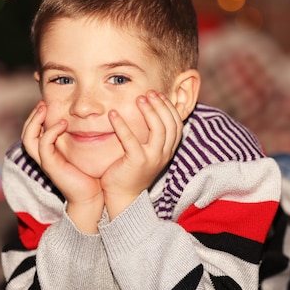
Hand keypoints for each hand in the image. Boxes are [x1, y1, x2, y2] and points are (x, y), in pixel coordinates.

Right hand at [22, 102, 103, 232]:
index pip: (33, 132)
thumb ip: (78, 138)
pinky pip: (44, 145)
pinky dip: (50, 132)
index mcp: (49, 152)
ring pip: (28, 138)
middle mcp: (43, 156)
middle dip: (31, 116)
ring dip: (34, 121)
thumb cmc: (90, 173)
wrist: (92, 195)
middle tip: (41, 103)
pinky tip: (62, 123)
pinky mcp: (51, 166)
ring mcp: (45, 161)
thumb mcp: (82, 151)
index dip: (36, 117)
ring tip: (43, 108)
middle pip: (26, 133)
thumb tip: (84, 122)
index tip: (45, 104)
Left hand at [101, 90, 182, 218]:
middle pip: (170, 124)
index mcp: (168, 150)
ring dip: (149, 111)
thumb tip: (147, 110)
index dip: (169, 107)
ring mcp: (153, 159)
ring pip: (158, 130)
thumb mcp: (146, 151)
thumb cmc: (131, 170)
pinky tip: (113, 115)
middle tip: (148, 93)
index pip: (176, 124)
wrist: (122, 195)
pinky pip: (131, 140)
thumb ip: (150, 135)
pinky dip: (122, 126)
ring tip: (138, 99)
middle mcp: (164, 154)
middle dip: (160, 105)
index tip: (157, 95)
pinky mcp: (138, 163)